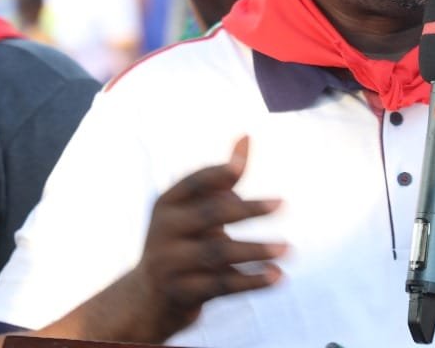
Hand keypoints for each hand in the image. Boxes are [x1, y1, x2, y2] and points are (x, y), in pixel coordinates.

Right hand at [129, 136, 286, 338]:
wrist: (147, 299)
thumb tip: (246, 135)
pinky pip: (222, 285)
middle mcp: (164, 230)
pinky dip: (251, 281)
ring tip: (287, 248)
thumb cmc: (182, 241)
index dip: (215, 174)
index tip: (239, 168)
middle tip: (283, 203)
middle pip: (210, 215)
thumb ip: (223, 178)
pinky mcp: (181, 293)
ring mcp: (170, 263)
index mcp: (167, 204)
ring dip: (256, 250)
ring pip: (219, 252)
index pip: (193, 183)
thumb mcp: (194, 209)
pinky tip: (278, 276)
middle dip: (248, 208)